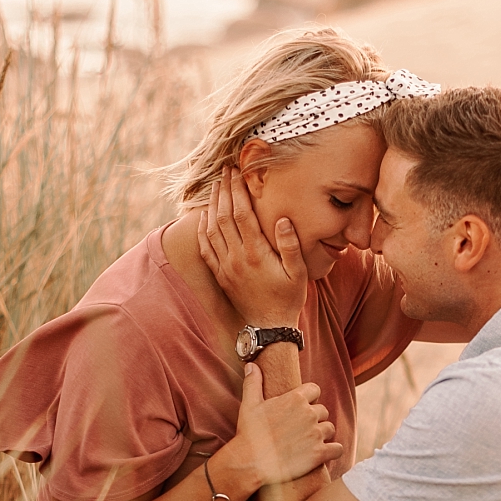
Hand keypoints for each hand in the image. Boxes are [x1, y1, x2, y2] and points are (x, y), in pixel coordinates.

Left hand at [198, 163, 307, 325]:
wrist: (270, 328)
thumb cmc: (288, 299)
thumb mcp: (298, 273)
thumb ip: (291, 245)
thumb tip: (282, 219)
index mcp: (256, 253)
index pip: (242, 213)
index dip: (237, 190)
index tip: (237, 172)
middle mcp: (237, 258)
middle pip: (224, 216)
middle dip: (224, 191)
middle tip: (225, 172)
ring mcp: (226, 267)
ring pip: (212, 229)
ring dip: (212, 206)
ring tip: (216, 187)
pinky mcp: (221, 276)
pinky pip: (205, 249)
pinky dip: (202, 230)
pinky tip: (204, 217)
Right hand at [226, 365, 339, 497]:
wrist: (251, 463)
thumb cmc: (249, 434)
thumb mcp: (249, 404)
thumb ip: (253, 383)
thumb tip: (251, 365)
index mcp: (296, 398)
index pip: (315, 390)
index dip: (310, 399)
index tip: (303, 408)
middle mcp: (309, 414)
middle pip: (323, 411)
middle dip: (316, 419)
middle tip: (303, 430)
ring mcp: (316, 434)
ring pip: (330, 429)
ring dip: (323, 435)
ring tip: (311, 443)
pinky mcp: (319, 454)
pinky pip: (337, 449)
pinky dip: (333, 451)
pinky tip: (326, 454)